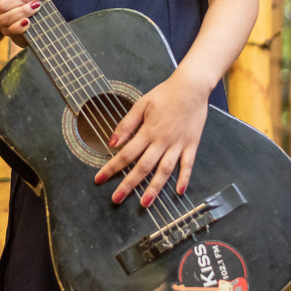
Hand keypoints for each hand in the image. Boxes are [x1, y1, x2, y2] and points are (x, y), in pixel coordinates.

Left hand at [93, 70, 212, 205]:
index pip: (126, 154)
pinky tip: (179, 192)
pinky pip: (188, 165)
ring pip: (164, 171)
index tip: (99, 179)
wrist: (191, 87)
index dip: (111, 167)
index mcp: (148, 131)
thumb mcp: (142, 104)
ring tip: (144, 203)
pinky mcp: (191, 145)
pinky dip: (184, 178)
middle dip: (128, 185)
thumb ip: (126, 124)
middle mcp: (162, 141)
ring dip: (154, 188)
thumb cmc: (165, 94)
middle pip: (143, 167)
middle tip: (116, 199)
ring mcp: (178, 145)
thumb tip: (112, 142)